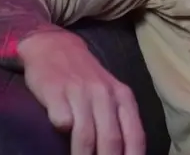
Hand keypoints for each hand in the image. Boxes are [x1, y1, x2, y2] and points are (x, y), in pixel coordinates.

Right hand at [18, 29, 144, 154]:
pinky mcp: (55, 91)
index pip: (135, 135)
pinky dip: (62, 131)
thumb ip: (120, 121)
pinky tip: (60, 135)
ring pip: (86, 134)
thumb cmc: (85, 78)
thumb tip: (128, 153)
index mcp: (123, 97)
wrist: (54, 46)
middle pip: (111, 139)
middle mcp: (105, 94)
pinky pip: (62, 120)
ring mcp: (80, 92)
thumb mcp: (111, 94)